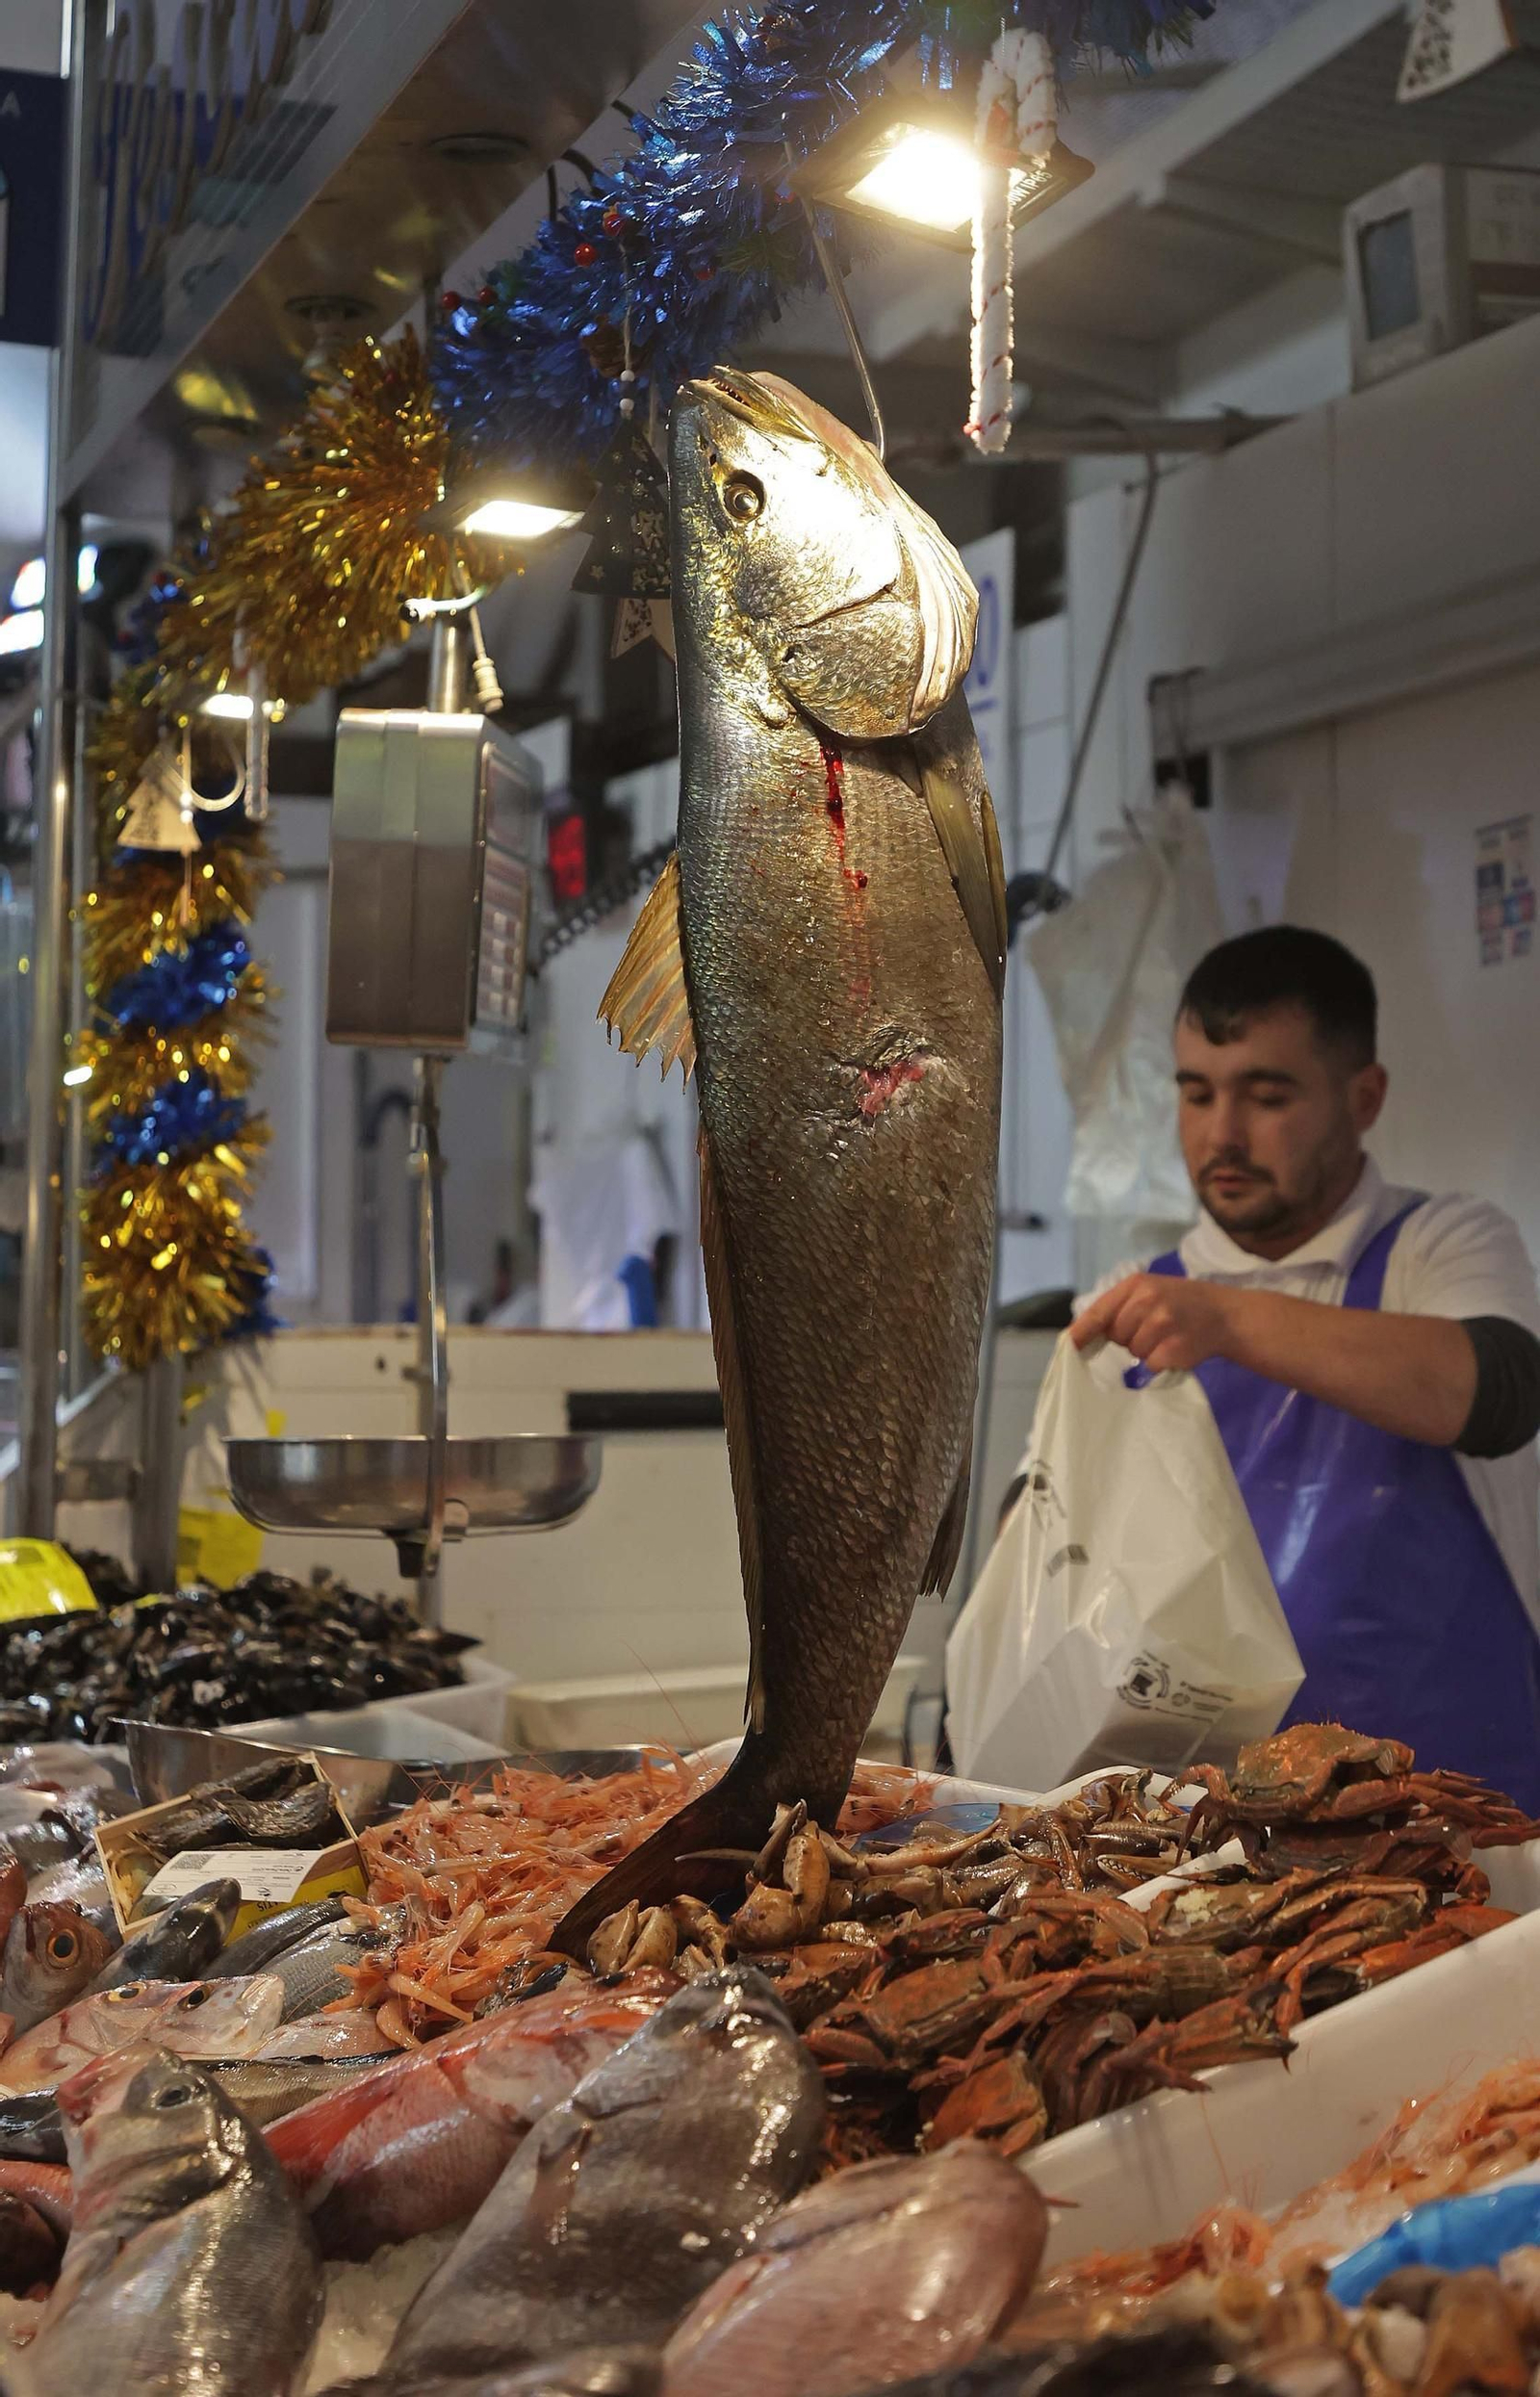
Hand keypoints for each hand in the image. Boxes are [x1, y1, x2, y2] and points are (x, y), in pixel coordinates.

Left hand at [1069, 1273, 1235, 1373]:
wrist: (1223, 1314)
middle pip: (1115, 1335)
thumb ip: (1119, 1307)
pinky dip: (1157, 1363)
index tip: (1067, 1348)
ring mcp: (1163, 1324)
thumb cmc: (1179, 1302)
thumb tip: (1082, 1335)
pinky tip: (1172, 1350)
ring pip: (1132, 1352)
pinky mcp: (1174, 1348)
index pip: (1098, 1312)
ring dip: (1143, 1351)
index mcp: (1136, 1284)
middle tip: (1149, 1330)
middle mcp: (1148, 1300)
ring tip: (1163, 1339)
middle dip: (1126, 1338)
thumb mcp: (1149, 1290)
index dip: (1080, 1332)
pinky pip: (1149, 1365)